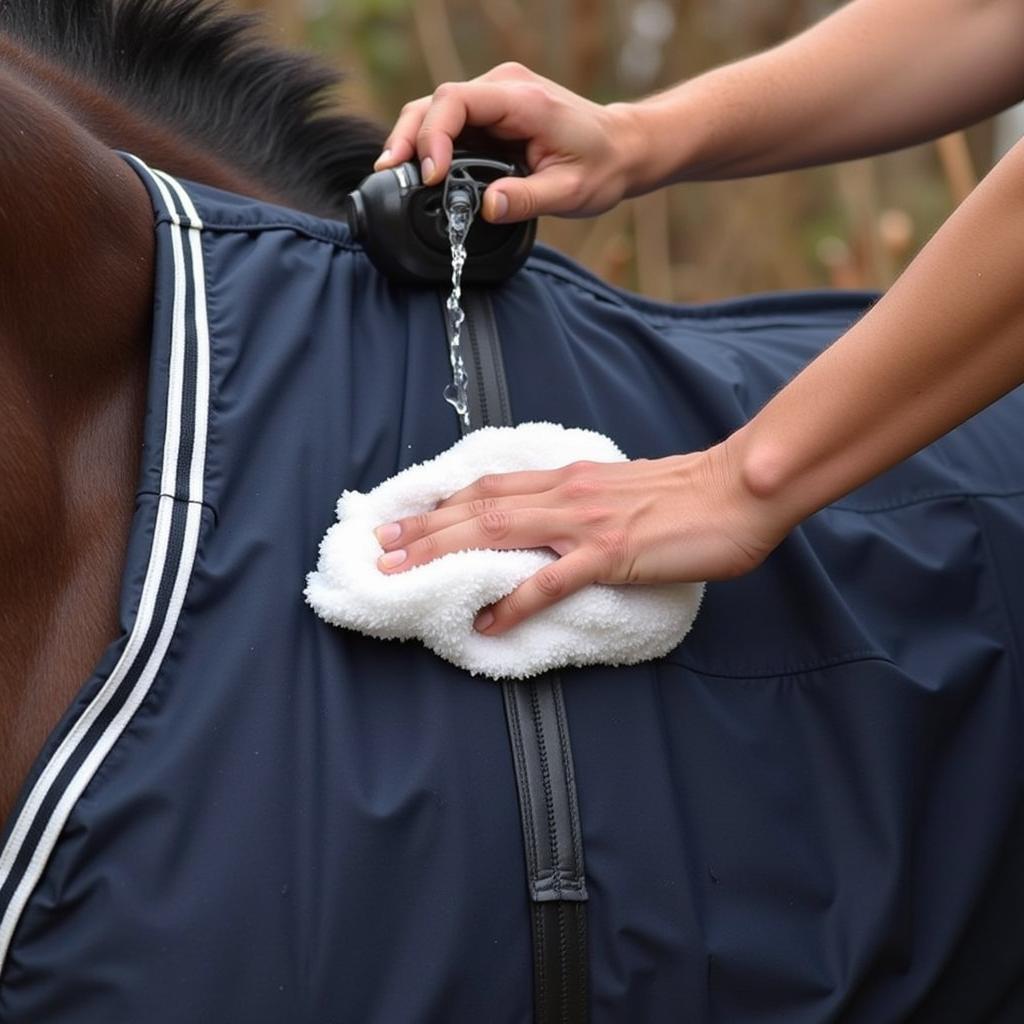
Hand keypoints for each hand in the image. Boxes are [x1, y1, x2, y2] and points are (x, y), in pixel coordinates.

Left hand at [373, 443, 786, 634]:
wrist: (740, 488)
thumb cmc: (687, 493)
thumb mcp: (622, 489)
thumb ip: (582, 502)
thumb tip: (549, 523)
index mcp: (568, 477)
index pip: (489, 486)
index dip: (441, 502)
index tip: (404, 517)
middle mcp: (566, 493)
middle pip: (479, 508)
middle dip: (423, 527)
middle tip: (379, 547)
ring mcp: (587, 523)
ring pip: (499, 533)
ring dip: (445, 552)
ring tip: (404, 574)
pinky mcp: (614, 553)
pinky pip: (553, 580)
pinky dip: (516, 600)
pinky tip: (488, 620)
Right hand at [374, 62, 638, 222]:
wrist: (622, 148)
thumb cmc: (601, 166)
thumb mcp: (570, 192)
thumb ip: (527, 199)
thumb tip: (487, 208)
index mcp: (522, 101)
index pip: (456, 101)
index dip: (433, 136)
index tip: (430, 176)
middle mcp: (503, 89)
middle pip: (436, 102)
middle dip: (409, 137)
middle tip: (391, 174)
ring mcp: (495, 97)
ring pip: (437, 109)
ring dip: (413, 139)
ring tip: (393, 173)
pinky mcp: (492, 113)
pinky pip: (450, 122)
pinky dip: (430, 143)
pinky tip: (418, 170)